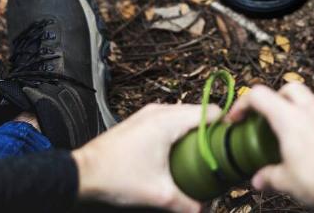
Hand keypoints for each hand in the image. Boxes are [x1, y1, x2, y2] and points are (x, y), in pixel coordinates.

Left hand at [72, 103, 217, 212]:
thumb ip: (187, 203)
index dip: (225, 128)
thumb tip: (203, 209)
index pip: (210, 112)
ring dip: (193, 133)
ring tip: (201, 157)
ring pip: (182, 117)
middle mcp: (159, 111)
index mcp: (168, 120)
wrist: (82, 174)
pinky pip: (168, 121)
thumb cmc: (115, 177)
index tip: (231, 146)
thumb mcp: (159, 194)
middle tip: (219, 155)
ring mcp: (147, 115)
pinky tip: (179, 155)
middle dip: (210, 133)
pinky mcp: (139, 122)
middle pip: (198, 114)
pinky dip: (178, 134)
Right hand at [228, 84, 313, 211]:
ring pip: (310, 102)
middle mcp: (311, 111)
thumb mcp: (287, 181)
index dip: (242, 104)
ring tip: (291, 136)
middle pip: (288, 88)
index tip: (237, 118)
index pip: (259, 95)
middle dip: (275, 98)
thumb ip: (270, 176)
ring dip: (297, 112)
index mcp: (290, 118)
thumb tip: (259, 180)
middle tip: (268, 118)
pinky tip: (313, 147)